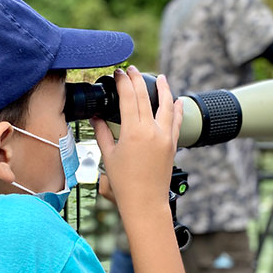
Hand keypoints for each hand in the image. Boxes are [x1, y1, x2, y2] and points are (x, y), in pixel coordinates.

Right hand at [91, 66, 183, 211]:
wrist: (145, 202)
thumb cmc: (124, 183)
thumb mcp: (108, 155)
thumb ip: (102, 133)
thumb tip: (95, 118)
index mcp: (133, 131)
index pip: (128, 98)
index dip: (123, 82)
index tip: (119, 73)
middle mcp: (152, 131)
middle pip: (146, 96)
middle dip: (138, 80)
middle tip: (132, 70)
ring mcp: (165, 137)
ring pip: (167, 105)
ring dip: (164, 89)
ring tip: (161, 77)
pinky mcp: (172, 144)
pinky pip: (176, 121)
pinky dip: (177, 109)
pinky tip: (177, 101)